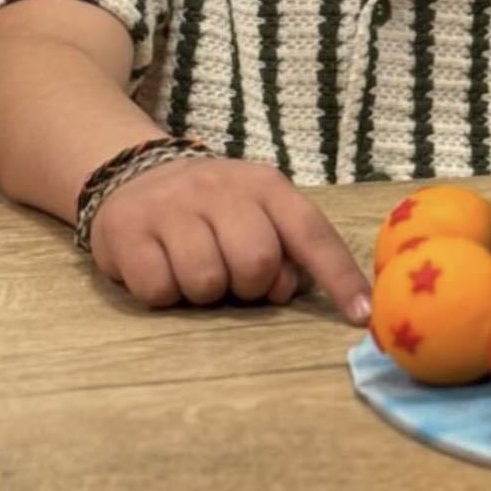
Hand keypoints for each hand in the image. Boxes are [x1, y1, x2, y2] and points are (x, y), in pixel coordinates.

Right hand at [90, 156, 371, 326]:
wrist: (136, 175)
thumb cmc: (213, 208)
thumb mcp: (258, 213)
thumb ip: (286, 248)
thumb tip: (289, 290)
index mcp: (266, 186)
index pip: (311, 231)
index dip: (339, 276)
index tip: (362, 315)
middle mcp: (223, 188)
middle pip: (256, 262)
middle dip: (249, 285)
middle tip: (232, 276)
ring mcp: (173, 206)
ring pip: (206, 280)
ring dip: (204, 293)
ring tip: (195, 269)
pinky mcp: (128, 230)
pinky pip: (158, 290)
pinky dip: (163, 293)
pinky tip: (161, 268)